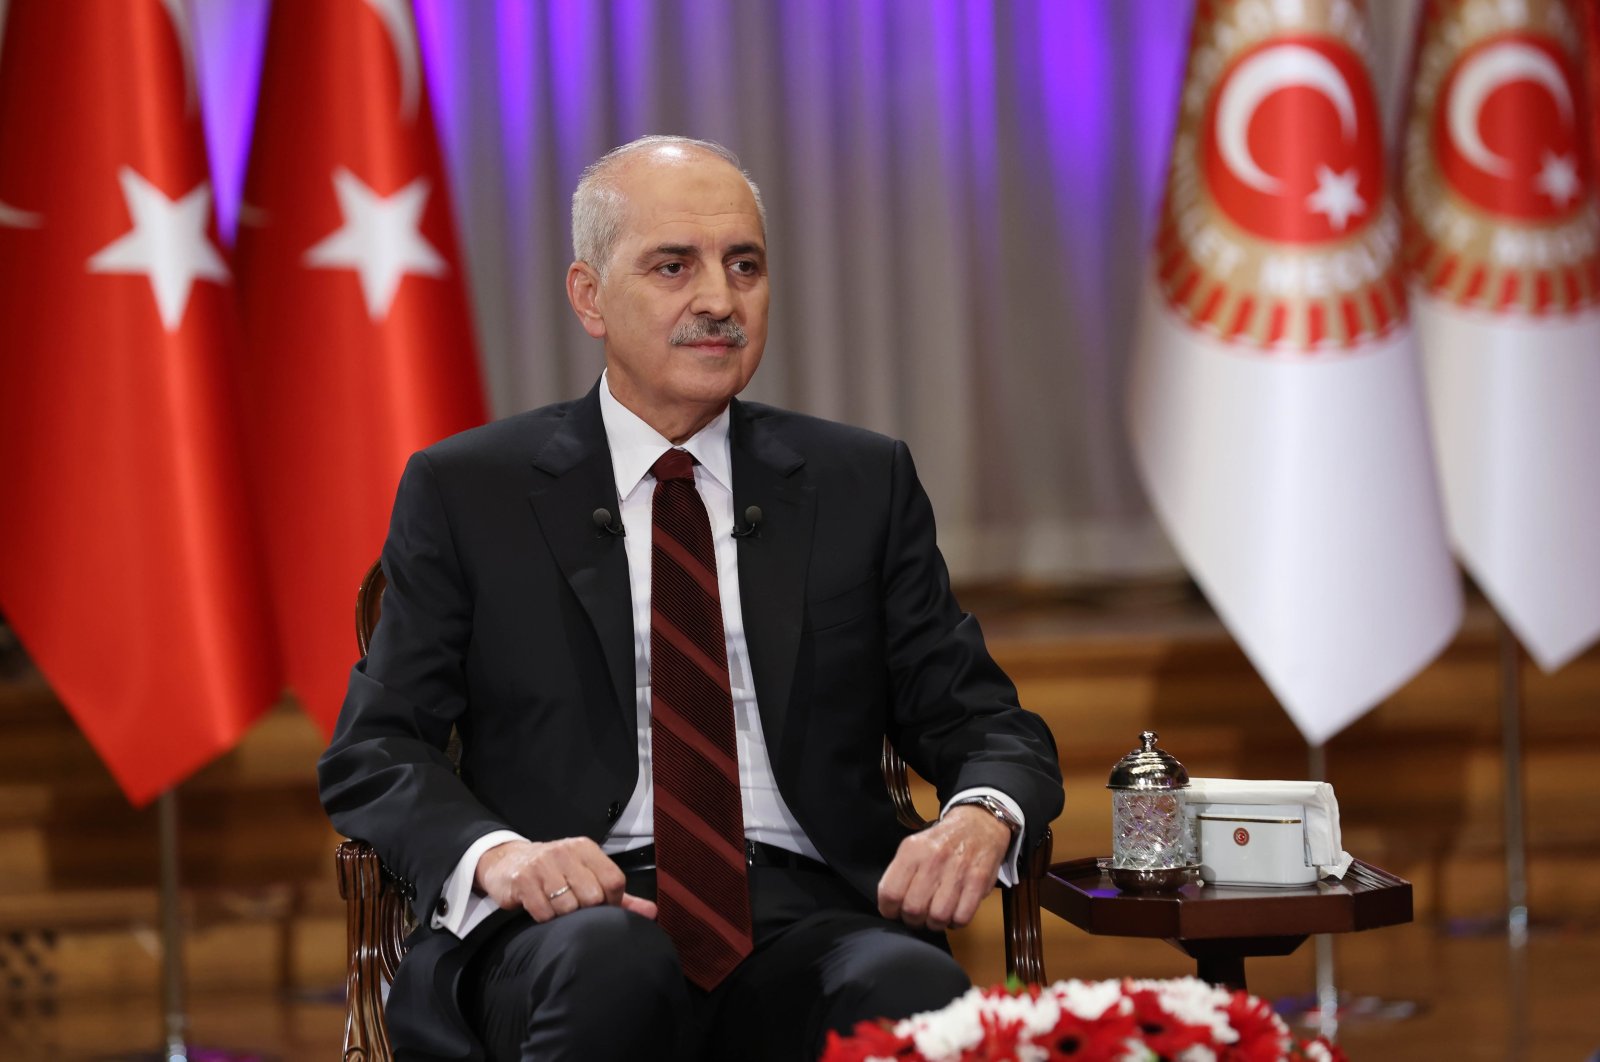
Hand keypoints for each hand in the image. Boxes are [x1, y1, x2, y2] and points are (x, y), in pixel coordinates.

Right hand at [475, 837, 657, 922]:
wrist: (507, 861)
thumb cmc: (555, 872)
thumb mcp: (587, 874)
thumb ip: (620, 896)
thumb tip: (652, 913)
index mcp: (585, 848)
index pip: (614, 881)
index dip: (611, 902)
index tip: (600, 906)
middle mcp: (565, 852)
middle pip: (592, 897)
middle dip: (585, 910)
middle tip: (574, 908)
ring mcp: (542, 865)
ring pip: (567, 907)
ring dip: (562, 916)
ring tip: (555, 906)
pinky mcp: (522, 881)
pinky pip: (543, 913)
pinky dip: (544, 918)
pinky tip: (539, 908)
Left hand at [877, 805, 1010, 930]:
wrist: (978, 825)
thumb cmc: (942, 842)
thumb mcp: (913, 846)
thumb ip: (900, 873)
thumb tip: (890, 905)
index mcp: (912, 850)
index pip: (890, 892)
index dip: (889, 911)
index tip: (894, 912)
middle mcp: (933, 859)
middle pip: (913, 909)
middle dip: (913, 921)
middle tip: (917, 916)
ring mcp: (957, 870)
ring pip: (938, 917)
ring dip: (935, 924)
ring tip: (936, 916)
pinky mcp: (978, 881)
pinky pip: (962, 917)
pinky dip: (956, 922)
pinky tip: (954, 913)